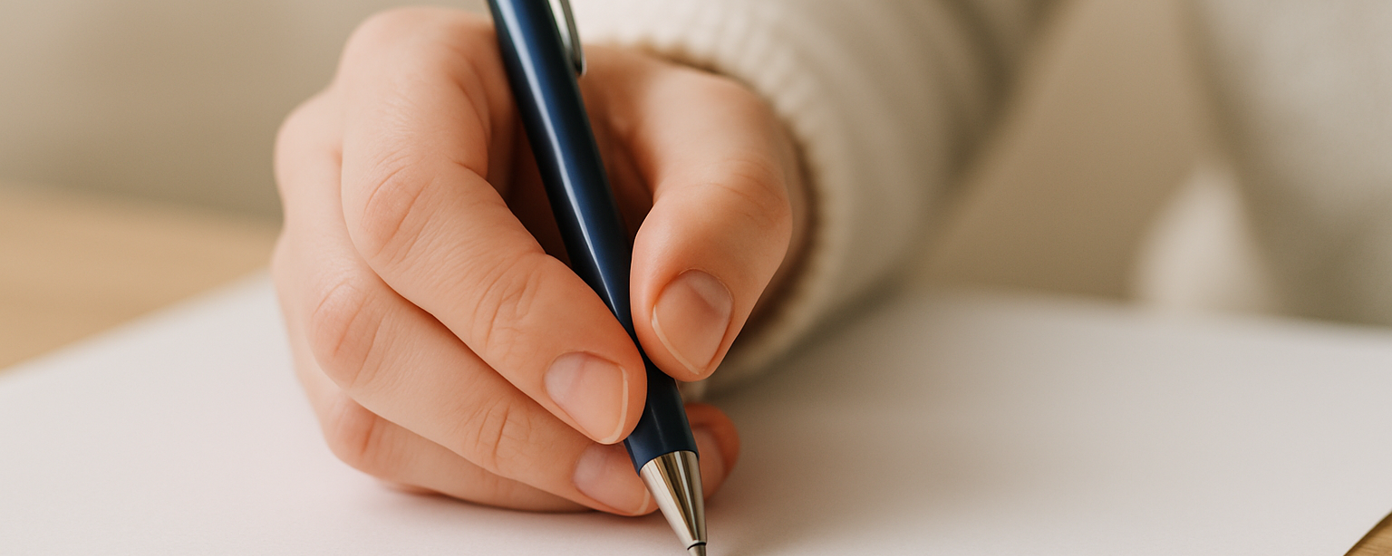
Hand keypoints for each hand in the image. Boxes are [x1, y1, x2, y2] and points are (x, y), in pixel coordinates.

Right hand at [271, 7, 806, 513]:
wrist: (619, 181)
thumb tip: (676, 332)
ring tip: (640, 463)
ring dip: (511, 466)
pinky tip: (590, 462)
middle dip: (510, 415)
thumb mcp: (724, 137)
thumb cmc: (646, 139)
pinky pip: (390, 449)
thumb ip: (726, 212)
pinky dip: (500, 481)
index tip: (622, 384)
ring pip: (365, 406)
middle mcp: (338, 166)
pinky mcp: (342, 357)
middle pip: (362, 320)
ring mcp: (323, 268)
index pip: (409, 201)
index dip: (509, 310)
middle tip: (637, 448)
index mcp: (409, 72)